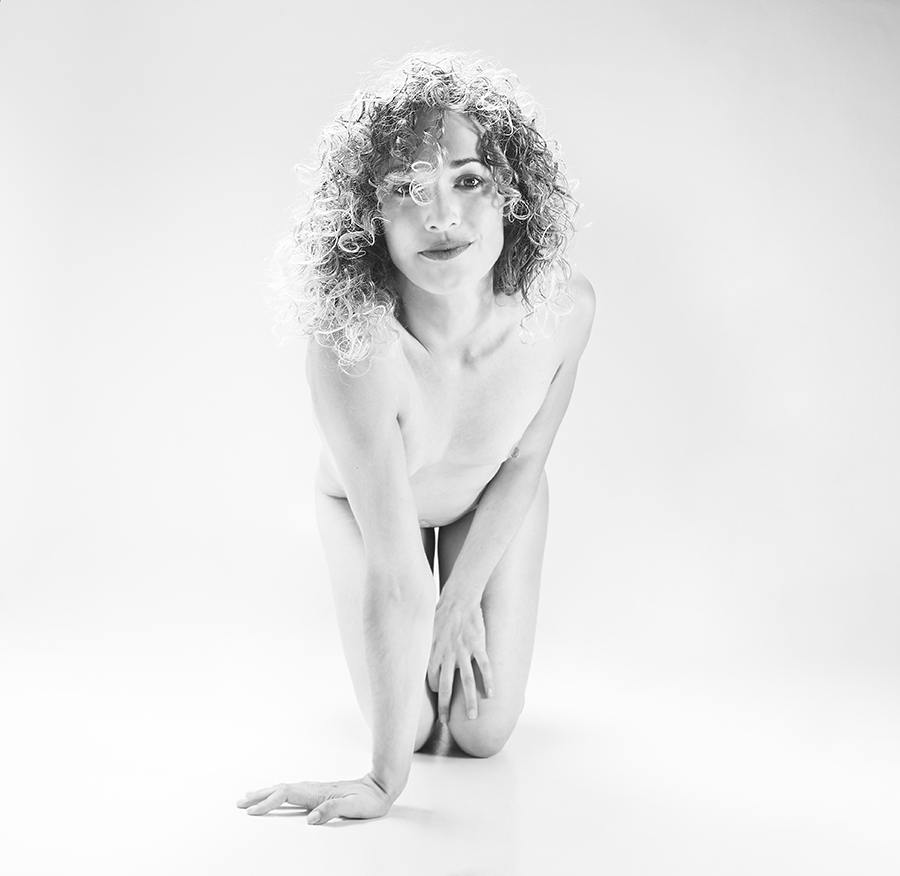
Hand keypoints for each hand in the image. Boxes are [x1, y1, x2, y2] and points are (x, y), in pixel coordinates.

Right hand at [236, 774, 391, 823]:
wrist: (382, 786)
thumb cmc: (370, 799)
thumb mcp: (354, 808)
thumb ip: (333, 811)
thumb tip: (310, 819)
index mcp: (318, 793)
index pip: (286, 795)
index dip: (267, 803)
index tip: (251, 812)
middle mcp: (315, 789)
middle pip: (280, 789)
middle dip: (259, 796)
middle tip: (239, 802)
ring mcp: (317, 789)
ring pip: (286, 788)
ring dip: (267, 792)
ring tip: (250, 796)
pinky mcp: (320, 792)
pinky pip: (293, 791)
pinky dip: (279, 792)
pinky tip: (278, 794)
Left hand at [426, 597, 493, 723]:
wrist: (458, 598)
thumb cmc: (441, 613)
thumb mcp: (427, 632)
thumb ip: (425, 649)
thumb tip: (416, 661)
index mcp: (434, 653)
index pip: (433, 681)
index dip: (436, 690)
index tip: (440, 696)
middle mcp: (448, 656)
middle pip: (447, 688)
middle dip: (446, 707)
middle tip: (446, 723)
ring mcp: (464, 652)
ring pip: (467, 682)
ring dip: (470, 702)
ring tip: (472, 717)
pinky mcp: (478, 645)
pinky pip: (484, 667)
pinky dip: (488, 681)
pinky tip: (491, 694)